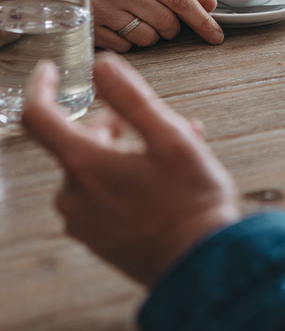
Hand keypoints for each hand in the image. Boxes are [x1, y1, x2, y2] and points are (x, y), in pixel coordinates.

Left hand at [21, 54, 239, 284]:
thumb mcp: (170, 138)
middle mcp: (73, 195)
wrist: (201, 266)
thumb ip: (131, 98)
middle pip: (78, 140)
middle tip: (154, 123)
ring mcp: (82, 220)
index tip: (52, 69)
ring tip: (172, 151)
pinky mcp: (96, 236)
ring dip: (127, 150)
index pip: (38, 115)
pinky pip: (102, 192)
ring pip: (95, 166)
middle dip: (114, 123)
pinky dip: (125, 176)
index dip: (42, 86)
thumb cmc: (190, 201)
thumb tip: (101, 65)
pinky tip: (163, 177)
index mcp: (84, 166)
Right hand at [91, 0, 223, 51]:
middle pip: (165, 22)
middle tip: (162, 22)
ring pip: (147, 38)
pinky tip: (119, 29)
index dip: (201, 20)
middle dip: (171, 29)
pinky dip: (129, 44)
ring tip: (136, 23)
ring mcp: (103, 9)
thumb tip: (211, 4)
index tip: (216, 35)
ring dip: (150, 37)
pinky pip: (126, 48)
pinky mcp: (91, 29)